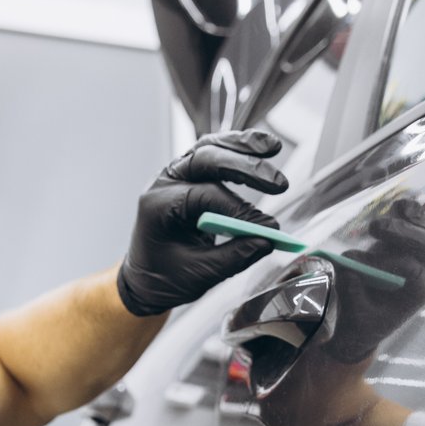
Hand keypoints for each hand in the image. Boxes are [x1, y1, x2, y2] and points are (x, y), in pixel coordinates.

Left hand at [117, 130, 289, 315]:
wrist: (146, 279)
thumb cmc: (164, 277)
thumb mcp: (198, 275)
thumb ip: (234, 257)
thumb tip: (267, 241)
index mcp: (159, 205)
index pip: (205, 196)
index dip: (240, 210)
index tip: (267, 228)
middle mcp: (165, 183)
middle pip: (206, 159)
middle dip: (245, 168)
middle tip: (278, 184)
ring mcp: (177, 176)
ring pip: (210, 147)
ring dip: (242, 146)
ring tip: (272, 147)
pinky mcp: (190, 177)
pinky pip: (214, 154)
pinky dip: (237, 151)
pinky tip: (261, 150)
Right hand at [322, 198, 424, 363]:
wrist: (365, 319)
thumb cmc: (364, 321)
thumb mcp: (356, 315)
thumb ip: (354, 294)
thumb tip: (350, 271)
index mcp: (419, 290)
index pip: (410, 269)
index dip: (385, 262)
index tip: (356, 262)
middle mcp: (424, 269)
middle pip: (422, 244)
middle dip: (400, 232)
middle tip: (373, 228)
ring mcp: (416, 253)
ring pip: (420, 229)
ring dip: (405, 218)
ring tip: (392, 208)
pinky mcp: (405, 241)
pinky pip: (413, 221)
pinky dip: (407, 211)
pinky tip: (398, 205)